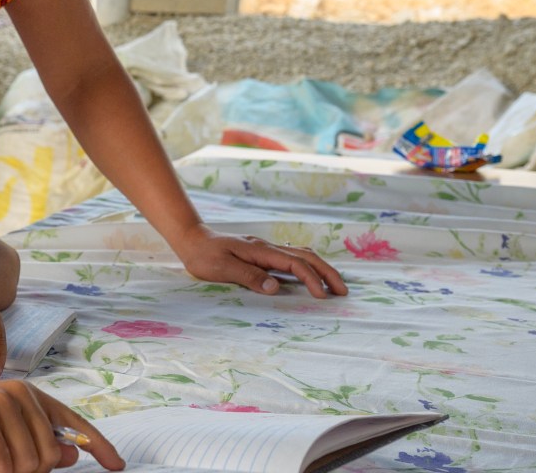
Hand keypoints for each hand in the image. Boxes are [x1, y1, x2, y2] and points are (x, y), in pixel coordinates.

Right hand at [0, 380, 124, 472]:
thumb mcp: (3, 443)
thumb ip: (37, 444)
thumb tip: (72, 453)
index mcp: (27, 394)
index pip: (71, 421)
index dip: (97, 445)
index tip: (116, 464)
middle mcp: (17, 392)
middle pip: (48, 455)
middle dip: (26, 471)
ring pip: (28, 464)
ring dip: (4, 472)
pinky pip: (2, 468)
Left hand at [169, 225, 348, 297]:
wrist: (192, 239)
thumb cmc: (204, 256)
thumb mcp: (222, 269)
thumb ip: (248, 277)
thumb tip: (275, 287)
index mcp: (260, 251)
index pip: (295, 263)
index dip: (311, 279)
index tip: (321, 296)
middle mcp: (267, 248)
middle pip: (306, 256)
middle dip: (327, 272)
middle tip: (343, 291)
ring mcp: (266, 250)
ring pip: (301, 255)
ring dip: (320, 268)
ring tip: (334, 285)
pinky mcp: (262, 254)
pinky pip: (291, 258)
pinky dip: (307, 266)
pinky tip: (310, 276)